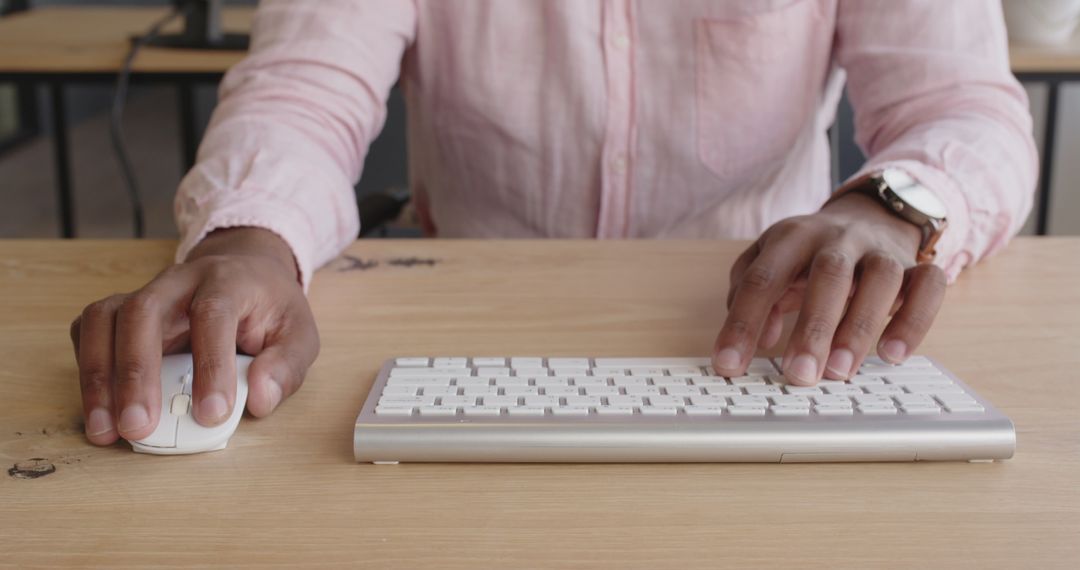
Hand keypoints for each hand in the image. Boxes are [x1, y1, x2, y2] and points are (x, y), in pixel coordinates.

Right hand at [69, 228, 319, 445]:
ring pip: (106, 319)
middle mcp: (180, 281)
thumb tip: (260, 401)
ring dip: (100, 377)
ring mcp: (145, 291)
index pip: (213, 315)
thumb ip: (286, 367)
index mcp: (229, 281)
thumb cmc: (270, 309)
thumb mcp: (299, 334)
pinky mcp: (122, 308)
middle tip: (140, 428)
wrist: (246, 272)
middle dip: (136, 374)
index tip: (211, 414)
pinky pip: (90, 328)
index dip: (210, 365)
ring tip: (107, 429)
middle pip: (144, 313)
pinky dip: (88, 365)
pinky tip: (98, 404)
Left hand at [712, 192, 946, 384]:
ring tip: (840, 371)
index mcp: (791, 236)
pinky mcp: (917, 265)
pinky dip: (915, 320)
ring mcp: (880, 250)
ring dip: (860, 328)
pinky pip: (928, 286)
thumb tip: (760, 339)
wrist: (868, 216)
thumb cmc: (807, 255)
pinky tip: (893, 355)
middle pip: (827, 275)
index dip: (743, 324)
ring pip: (879, 280)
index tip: (729, 365)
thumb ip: (749, 294)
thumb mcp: (770, 262)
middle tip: (799, 374)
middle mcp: (837, 238)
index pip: (762, 279)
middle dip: (813, 328)